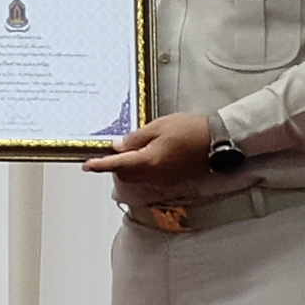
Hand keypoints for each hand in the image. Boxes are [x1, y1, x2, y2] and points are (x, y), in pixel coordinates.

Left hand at [83, 110, 227, 194]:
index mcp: (148, 161)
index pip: (117, 164)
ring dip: (129, 167)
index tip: (87, 165)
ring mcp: (164, 178)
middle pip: (125, 174)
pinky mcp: (173, 178)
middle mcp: (155, 174)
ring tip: (132, 149)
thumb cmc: (190, 130)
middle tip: (111, 150)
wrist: (217, 141)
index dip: (100, 165)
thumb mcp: (158, 126)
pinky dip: (143, 167)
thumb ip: (136, 138)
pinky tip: (148, 153)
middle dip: (115, 165)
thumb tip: (119, 146)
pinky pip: (151, 175)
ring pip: (137, 176)